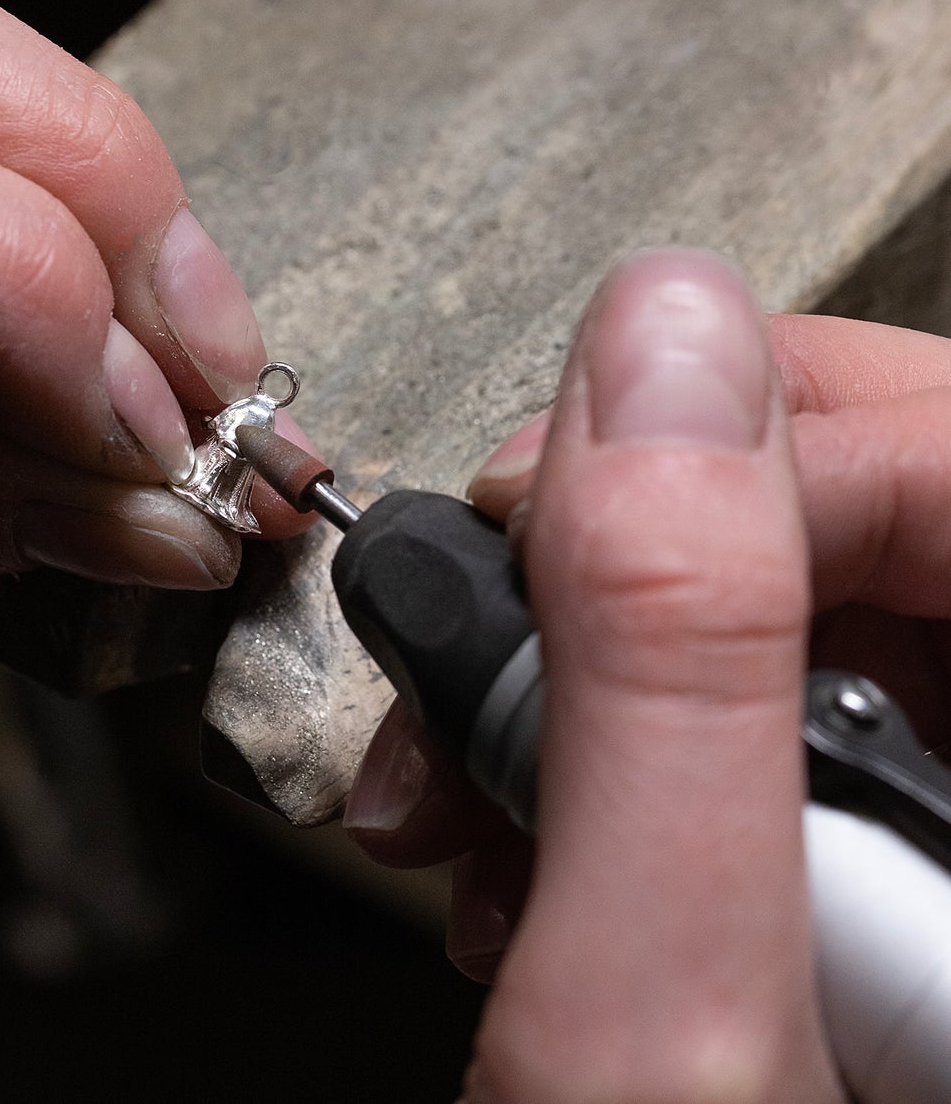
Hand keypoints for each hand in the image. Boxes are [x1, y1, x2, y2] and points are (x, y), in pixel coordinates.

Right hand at [349, 249, 861, 1100]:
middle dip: (647, 562)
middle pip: (897, 528)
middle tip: (496, 631)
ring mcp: (938, 859)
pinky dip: (595, 748)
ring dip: (586, 670)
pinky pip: (736, 712)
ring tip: (468, 787)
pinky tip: (511, 842)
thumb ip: (665, 668)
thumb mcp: (650, 1038)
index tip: (575, 494)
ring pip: (792, 614)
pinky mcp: (852, 875)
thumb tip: (660, 338)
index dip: (793, 444)